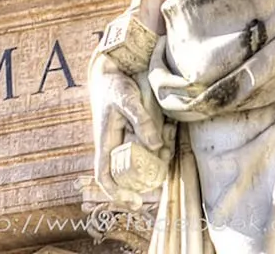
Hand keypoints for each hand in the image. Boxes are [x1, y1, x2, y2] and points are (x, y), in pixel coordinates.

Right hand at [90, 48, 172, 207]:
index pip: (104, 176)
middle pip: (132, 173)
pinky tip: (170, 127)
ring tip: (169, 132)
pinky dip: (165, 141)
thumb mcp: (126, 99)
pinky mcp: (138, 134)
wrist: (114, 71)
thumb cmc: (115, 86)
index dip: (116, 193)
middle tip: (166, 158)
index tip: (136, 203)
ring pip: (146, 161)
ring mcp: (127, 141)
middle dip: (152, 172)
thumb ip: (140, 120)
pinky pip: (153, 146)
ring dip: (162, 154)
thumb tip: (155, 146)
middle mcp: (115, 146)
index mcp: (105, 142)